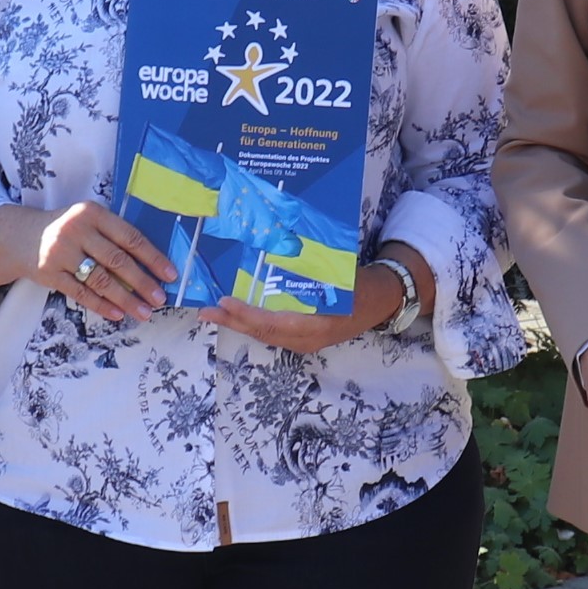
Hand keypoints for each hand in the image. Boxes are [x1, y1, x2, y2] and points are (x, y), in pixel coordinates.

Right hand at [0, 201, 177, 320]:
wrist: (22, 237)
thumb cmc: (67, 229)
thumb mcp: (88, 220)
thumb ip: (114, 235)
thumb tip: (152, 265)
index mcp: (92, 212)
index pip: (130, 237)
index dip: (153, 257)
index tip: (170, 275)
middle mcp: (76, 230)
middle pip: (117, 260)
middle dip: (142, 283)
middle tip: (160, 299)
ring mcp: (61, 252)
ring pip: (100, 280)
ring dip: (125, 299)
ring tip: (144, 312)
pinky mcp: (49, 273)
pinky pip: (81, 293)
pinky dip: (101, 305)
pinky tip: (117, 314)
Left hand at [198, 242, 431, 354]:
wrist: (382, 301)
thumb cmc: (360, 284)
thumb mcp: (338, 274)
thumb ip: (309, 268)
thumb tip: (277, 246)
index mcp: (317, 324)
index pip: (274, 323)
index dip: (246, 315)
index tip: (225, 302)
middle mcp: (308, 338)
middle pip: (263, 333)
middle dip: (233, 322)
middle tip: (206, 311)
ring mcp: (306, 341)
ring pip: (266, 335)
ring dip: (239, 324)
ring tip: (214, 312)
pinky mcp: (304, 338)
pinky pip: (273, 333)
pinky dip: (253, 323)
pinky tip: (238, 312)